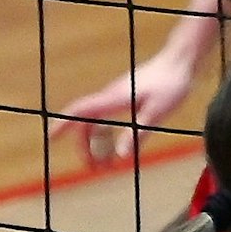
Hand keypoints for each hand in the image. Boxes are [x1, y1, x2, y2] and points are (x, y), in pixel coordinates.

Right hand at [47, 50, 195, 163]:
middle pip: (87, 123)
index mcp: (114, 99)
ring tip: (108, 165)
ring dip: (99, 144)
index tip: (50, 138)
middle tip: (96, 169)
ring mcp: (117, 97)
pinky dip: (109, 134)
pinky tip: (118, 148)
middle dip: (86, 147)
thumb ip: (139, 133)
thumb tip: (121, 155)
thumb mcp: (158, 113)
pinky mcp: (125, 98)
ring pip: (98, 123)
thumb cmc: (171, 85)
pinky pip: (109, 119)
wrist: (180, 62)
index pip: (81, 111)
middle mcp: (110, 97)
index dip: (64, 124)